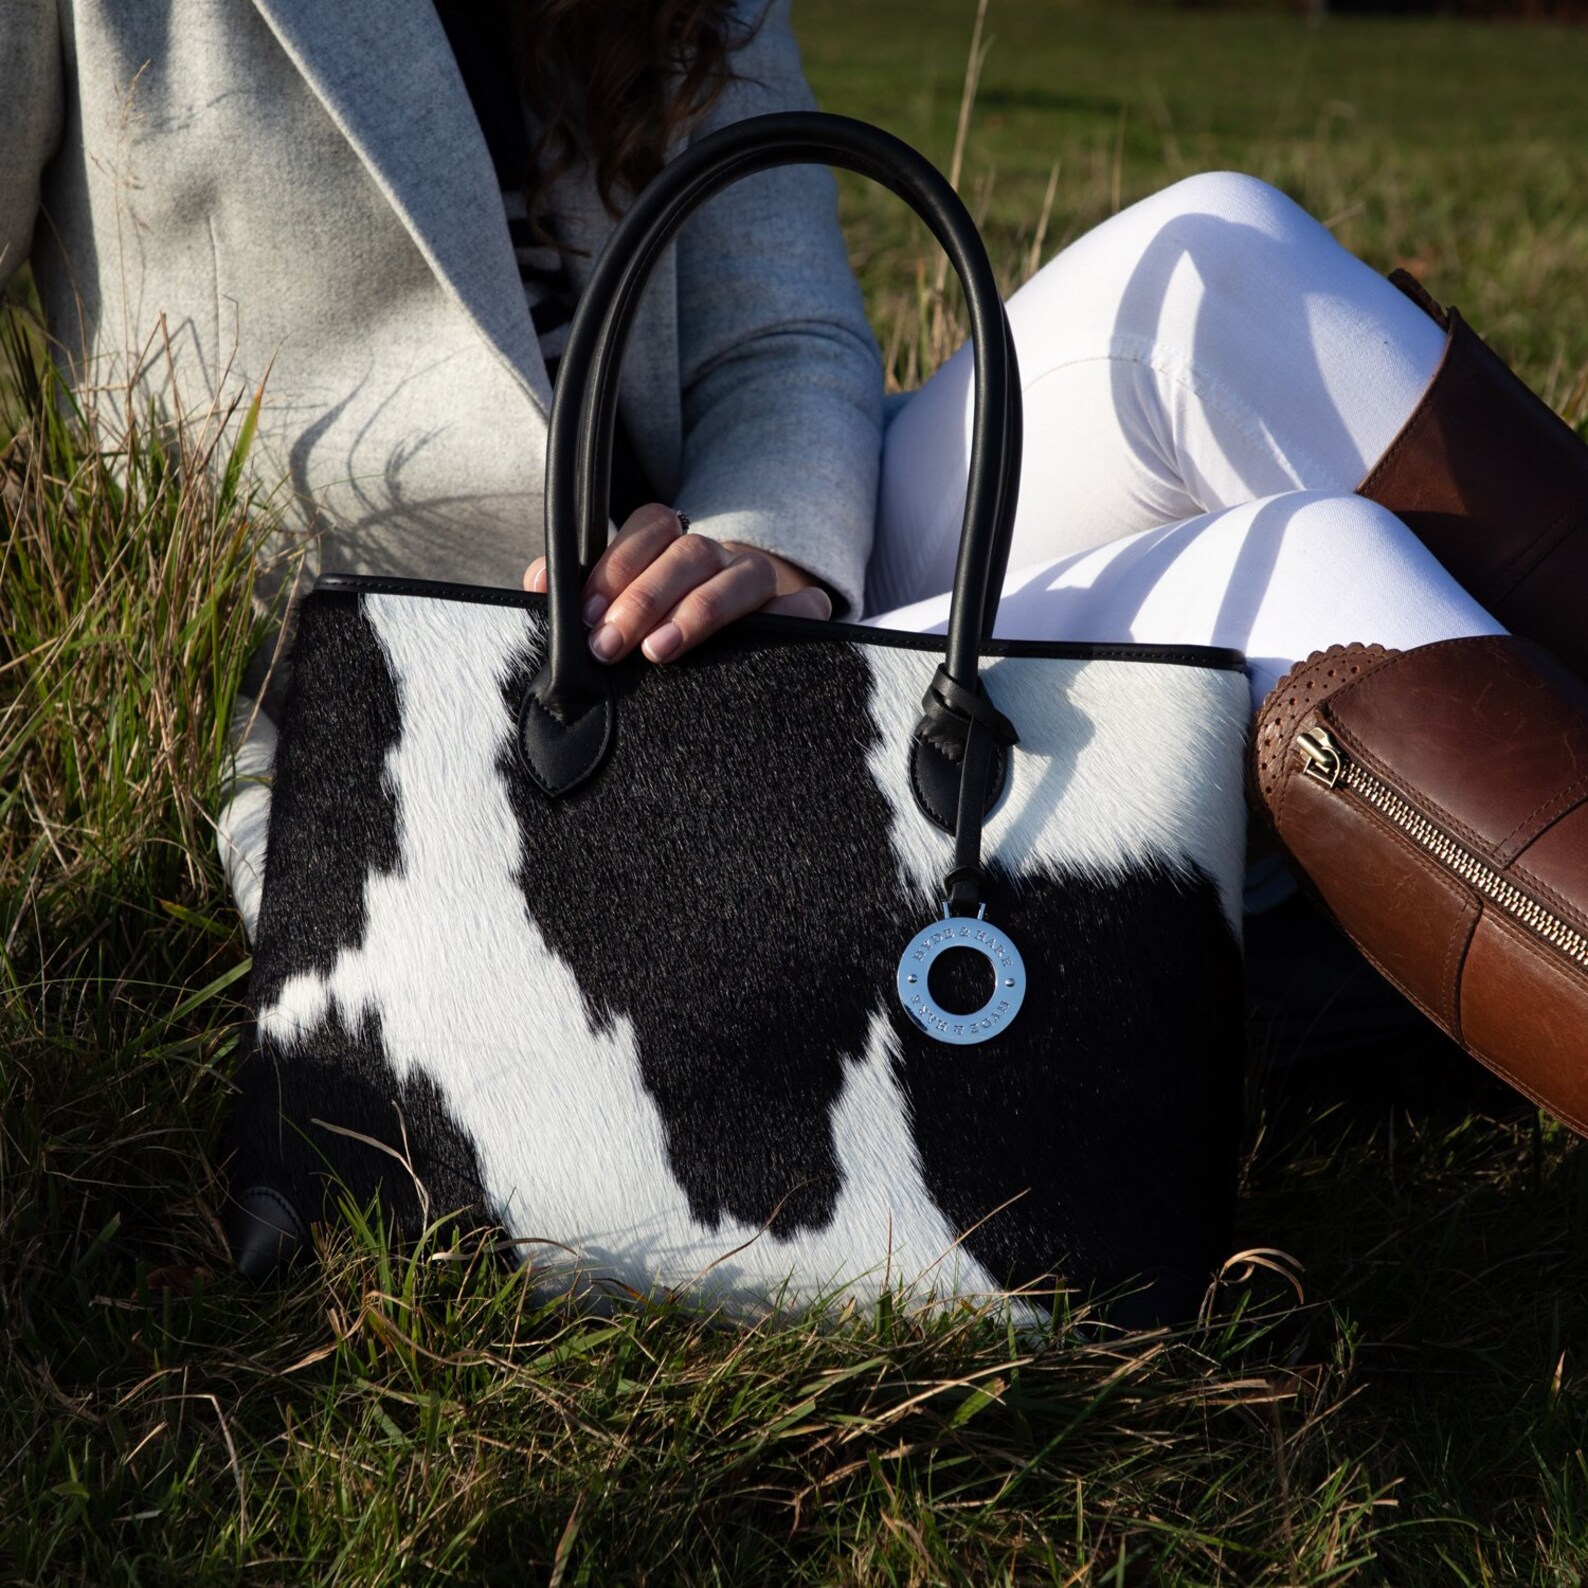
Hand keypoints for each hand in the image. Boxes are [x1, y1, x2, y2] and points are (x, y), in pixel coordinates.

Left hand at [522, 501, 832, 663]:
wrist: (753, 647)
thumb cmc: (673, 633)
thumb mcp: (625, 612)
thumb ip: (583, 594)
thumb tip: (537, 586)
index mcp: (677, 547)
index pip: (652, 525)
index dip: (616, 563)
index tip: (585, 613)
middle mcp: (721, 557)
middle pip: (688, 553)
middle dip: (643, 597)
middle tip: (608, 644)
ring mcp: (765, 583)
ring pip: (741, 577)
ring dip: (698, 611)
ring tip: (658, 651)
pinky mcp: (805, 613)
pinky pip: (806, 610)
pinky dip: (789, 621)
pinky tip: (761, 648)